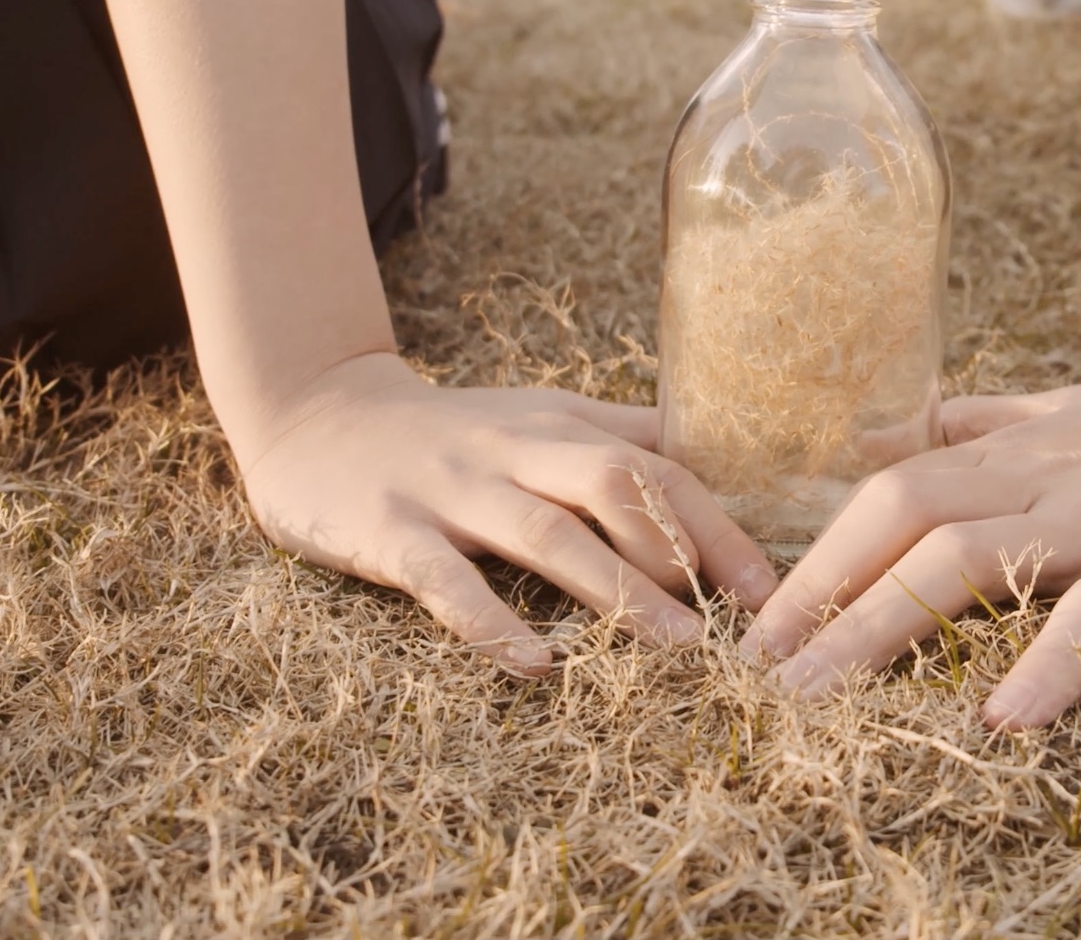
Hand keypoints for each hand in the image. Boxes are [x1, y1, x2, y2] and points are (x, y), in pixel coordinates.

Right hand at [240, 352, 777, 672]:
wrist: (313, 416)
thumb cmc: (452, 433)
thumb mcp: (539, 417)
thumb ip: (619, 434)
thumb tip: (717, 454)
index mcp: (557, 427)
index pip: (655, 466)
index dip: (716, 523)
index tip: (768, 585)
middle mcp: (512, 453)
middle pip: (615, 483)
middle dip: (684, 549)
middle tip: (739, 617)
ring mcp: (450, 492)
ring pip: (546, 535)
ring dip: (617, 592)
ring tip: (676, 648)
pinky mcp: (389, 534)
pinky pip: (445, 582)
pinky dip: (492, 622)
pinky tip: (536, 664)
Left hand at [740, 355, 1080, 728]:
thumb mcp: (1074, 410)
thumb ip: (986, 422)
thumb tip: (897, 430)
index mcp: (1018, 449)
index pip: (893, 488)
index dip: (819, 548)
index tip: (758, 617)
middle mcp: (1042, 479)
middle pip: (905, 517)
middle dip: (821, 591)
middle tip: (757, 666)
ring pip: (968, 560)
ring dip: (880, 627)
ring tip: (817, 700)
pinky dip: (1048, 666)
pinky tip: (1001, 720)